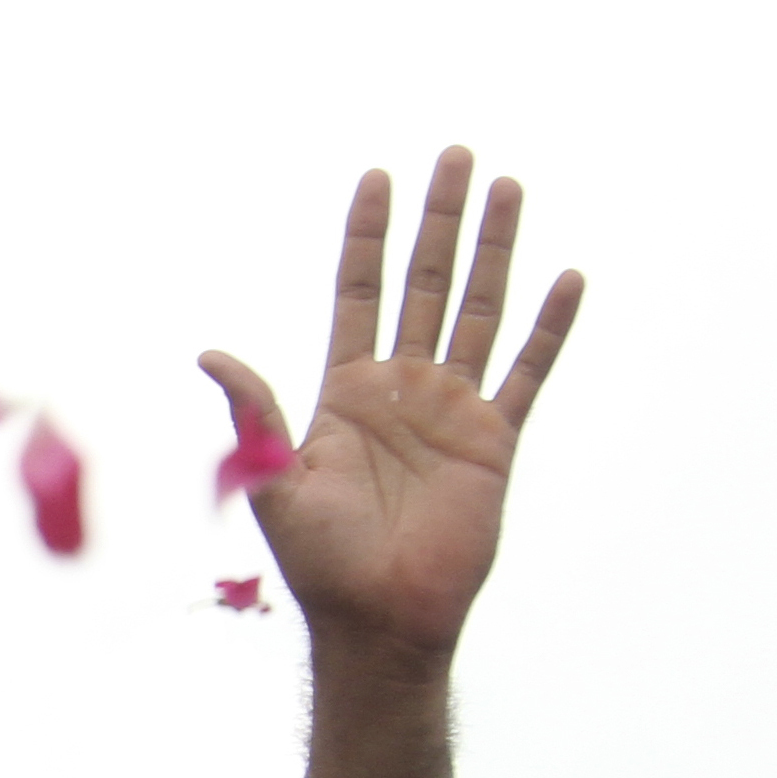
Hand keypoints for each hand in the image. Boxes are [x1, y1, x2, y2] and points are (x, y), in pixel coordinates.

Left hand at [203, 149, 582, 678]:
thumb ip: (254, 415)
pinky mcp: (494, 442)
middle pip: (423, 283)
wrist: (379, 622)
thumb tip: (209, 354)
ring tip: (508, 186)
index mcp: (346, 392)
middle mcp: (403, 390)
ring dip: (495, 249)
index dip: (366, 237)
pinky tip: (568, 278)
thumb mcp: (275, 483)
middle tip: (455, 155)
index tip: (377, 176)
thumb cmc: (321, 563)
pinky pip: (527, 373)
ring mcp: (452, 411)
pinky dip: (550, 328)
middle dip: (438, 221)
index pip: (358, 292)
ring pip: (478, 309)